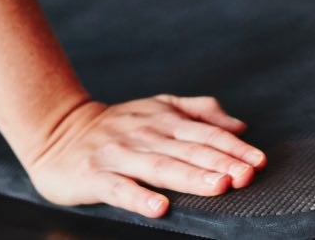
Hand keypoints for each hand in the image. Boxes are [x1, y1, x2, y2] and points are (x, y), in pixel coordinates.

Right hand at [22, 94, 266, 218]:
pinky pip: (120, 189)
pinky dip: (140, 198)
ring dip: (191, 177)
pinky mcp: (95, 176)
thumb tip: (239, 125)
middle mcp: (144, 134)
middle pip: (188, 150)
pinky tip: (160, 208)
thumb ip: (198, 111)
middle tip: (247, 175)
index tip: (259, 162)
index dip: (233, 148)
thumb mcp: (157, 107)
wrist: (56, 131)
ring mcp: (119, 155)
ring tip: (218, 186)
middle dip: (221, 162)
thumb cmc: (116, 124)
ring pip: (160, 167)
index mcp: (163, 119)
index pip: (205, 133)